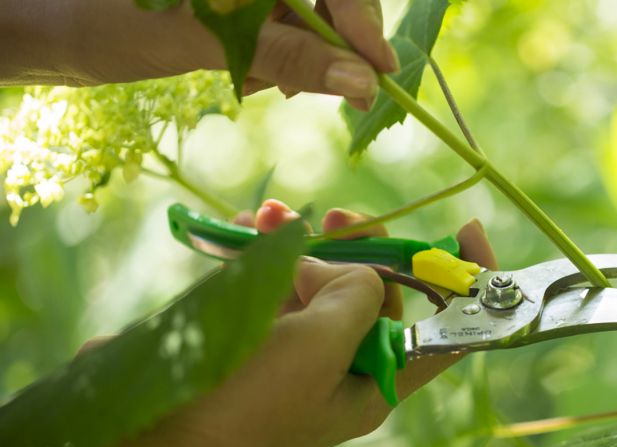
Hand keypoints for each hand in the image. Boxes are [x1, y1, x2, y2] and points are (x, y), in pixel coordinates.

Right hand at [0, 200, 495, 446]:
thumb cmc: (244, 406)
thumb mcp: (319, 346)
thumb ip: (356, 296)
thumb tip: (352, 270)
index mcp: (376, 384)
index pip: (443, 332)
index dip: (465, 283)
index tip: (467, 229)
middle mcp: (340, 372)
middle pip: (374, 298)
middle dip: (361, 250)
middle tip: (341, 217)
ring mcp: (292, 359)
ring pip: (316, 288)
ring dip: (301, 247)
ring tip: (268, 216)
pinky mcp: (249, 346)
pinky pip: (270, 293)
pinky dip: (261, 261)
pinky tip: (240, 232)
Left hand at [1, 0, 396, 109]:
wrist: (52, 29)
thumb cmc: (111, 19)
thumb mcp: (205, 37)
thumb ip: (288, 54)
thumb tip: (361, 81)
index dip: (361, 18)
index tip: (380, 70)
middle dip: (328, 41)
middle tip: (312, 86)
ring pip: (306, 17)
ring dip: (297, 56)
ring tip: (260, 80)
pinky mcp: (238, 4)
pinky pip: (282, 28)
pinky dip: (277, 57)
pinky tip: (250, 73)